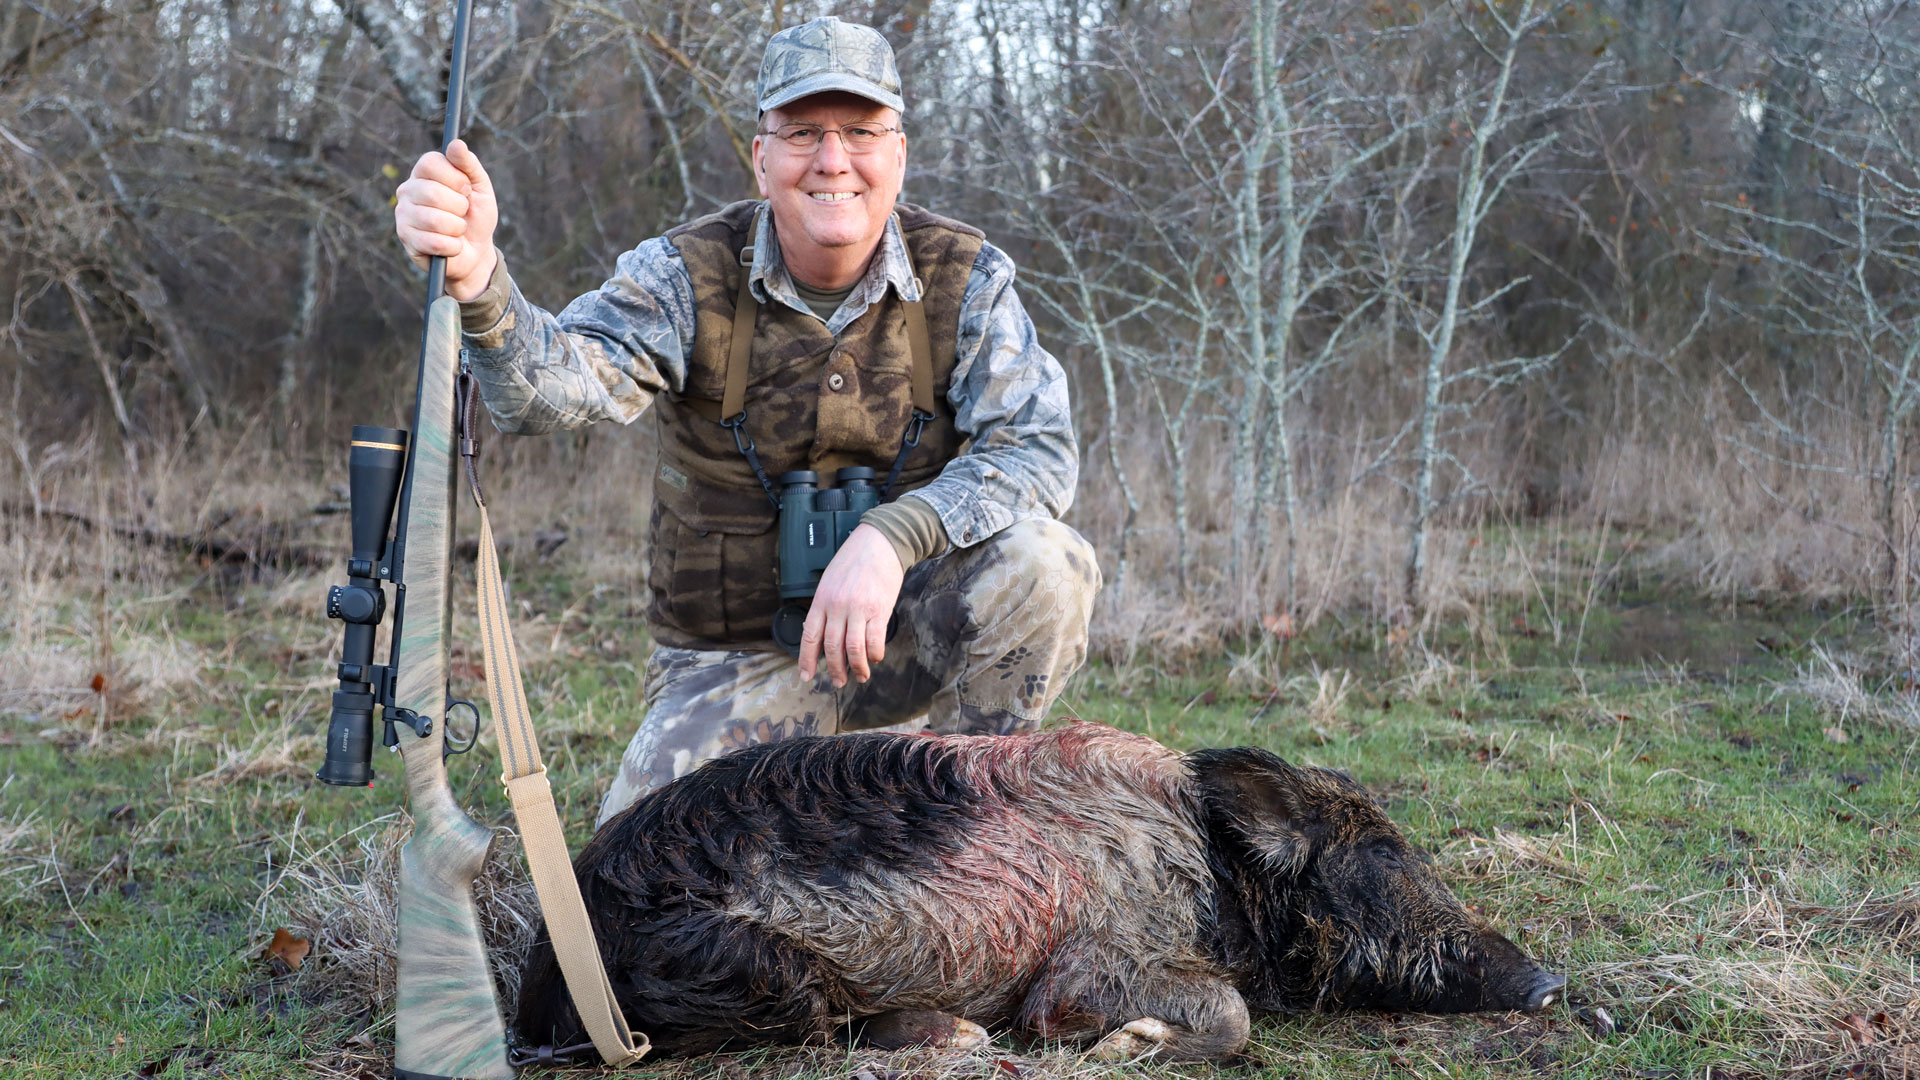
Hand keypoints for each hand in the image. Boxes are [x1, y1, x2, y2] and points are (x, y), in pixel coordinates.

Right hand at [393, 139, 498, 301]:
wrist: (475, 252)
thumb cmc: (476, 216)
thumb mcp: (480, 188)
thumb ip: (469, 165)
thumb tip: (456, 143)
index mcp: (424, 173)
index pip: (430, 163)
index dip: (455, 178)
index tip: (467, 189)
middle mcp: (408, 190)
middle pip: (432, 193)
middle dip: (460, 207)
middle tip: (463, 213)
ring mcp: (403, 215)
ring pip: (434, 220)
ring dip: (457, 228)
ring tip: (458, 230)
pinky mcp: (406, 239)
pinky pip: (434, 242)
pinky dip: (453, 246)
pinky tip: (452, 245)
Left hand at [799, 524, 903, 687]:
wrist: (880, 542)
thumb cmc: (854, 560)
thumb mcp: (830, 581)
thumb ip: (826, 606)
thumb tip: (825, 634)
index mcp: (821, 600)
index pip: (810, 636)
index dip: (806, 659)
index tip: (806, 676)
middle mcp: (837, 606)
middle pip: (832, 647)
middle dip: (834, 670)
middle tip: (838, 681)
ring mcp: (858, 609)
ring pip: (853, 649)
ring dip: (857, 668)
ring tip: (860, 676)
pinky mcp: (879, 610)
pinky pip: (874, 640)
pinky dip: (874, 655)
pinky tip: (875, 658)